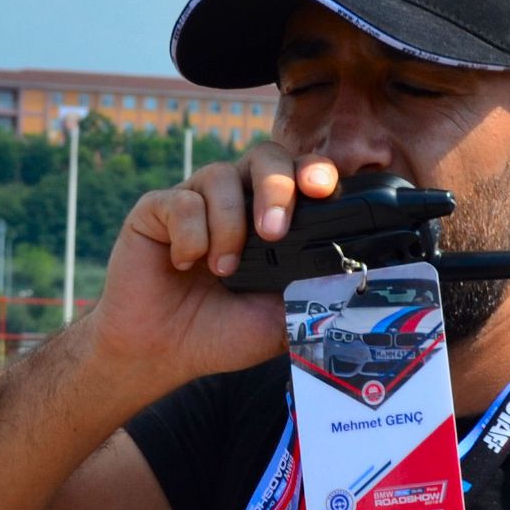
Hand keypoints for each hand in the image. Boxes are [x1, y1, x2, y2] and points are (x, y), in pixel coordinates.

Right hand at [86, 142, 337, 391]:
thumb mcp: (279, 321)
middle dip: (275, 187)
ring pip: (220, 174)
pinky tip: (184, 265)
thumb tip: (353, 282)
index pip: (300, 175)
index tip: (322, 191)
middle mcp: (235, 200)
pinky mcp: (156, 210)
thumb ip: (311, 297)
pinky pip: (181, 201)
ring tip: (223, 270)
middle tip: (274, 233)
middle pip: (265, 156)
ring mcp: (195, 200)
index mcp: (271, 218)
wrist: (162, 354)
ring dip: (229, 225)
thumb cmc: (221, 333)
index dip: (315, 172)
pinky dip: (190, 236)